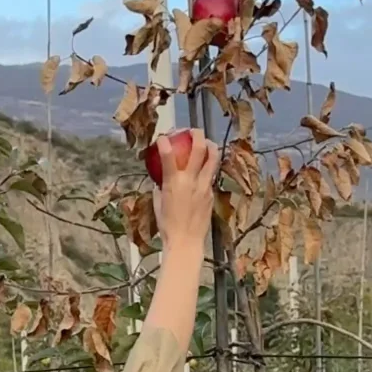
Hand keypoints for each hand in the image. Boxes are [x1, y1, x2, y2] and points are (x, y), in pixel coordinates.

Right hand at [153, 129, 217, 255]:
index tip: (162, 137)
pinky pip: (211, 176)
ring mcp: (204, 187)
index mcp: (173, 183)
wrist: (186, 241)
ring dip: (210, 146)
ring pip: (212, 159)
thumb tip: (161, 178)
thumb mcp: (158, 203)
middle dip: (197, 134)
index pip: (168, 155)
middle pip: (199, 149)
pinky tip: (205, 169)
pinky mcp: (211, 194)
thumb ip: (160, 187)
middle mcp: (191, 181)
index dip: (164, 142)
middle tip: (194, 130)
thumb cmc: (168, 225)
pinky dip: (207, 169)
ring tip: (207, 143)